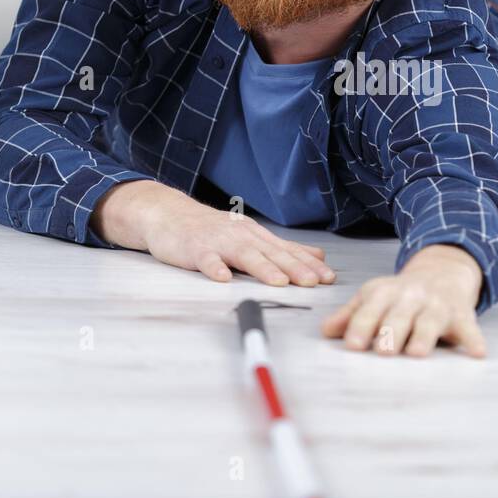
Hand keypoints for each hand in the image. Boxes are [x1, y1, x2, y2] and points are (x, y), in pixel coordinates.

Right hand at [92, 180, 335, 286]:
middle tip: (312, 282)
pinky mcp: (194, 249)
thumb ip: (283, 248)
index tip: (329, 278)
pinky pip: (205, 260)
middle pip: (271, 253)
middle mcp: (241, 236)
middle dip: (294, 268)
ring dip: (262, 268)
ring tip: (278, 282)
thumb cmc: (212, 230)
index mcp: (257, 236)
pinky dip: (214, 268)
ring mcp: (218, 242)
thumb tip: (318, 255)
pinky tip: (223, 278)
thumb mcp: (251, 236)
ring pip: (243, 255)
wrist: (169, 214)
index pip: (288, 251)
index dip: (309, 265)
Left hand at [321, 244, 486, 357]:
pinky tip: (477, 353)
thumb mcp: (374, 297)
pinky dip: (473, 339)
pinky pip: (469, 327)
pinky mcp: (462, 314)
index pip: (370, 309)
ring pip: (430, 321)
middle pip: (399, 316)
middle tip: (382, 351)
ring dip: (424, 336)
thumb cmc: (403, 294)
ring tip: (417, 353)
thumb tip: (325, 332)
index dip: (361, 326)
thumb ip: (351, 315)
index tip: (352, 344)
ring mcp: (437, 305)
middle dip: (391, 332)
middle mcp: (411, 296)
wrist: (444, 270)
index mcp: (385, 292)